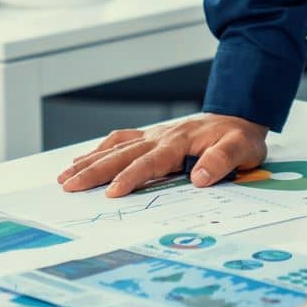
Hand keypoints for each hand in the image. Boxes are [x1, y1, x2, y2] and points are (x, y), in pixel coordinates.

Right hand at [57, 113, 268, 196]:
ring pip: (115, 147)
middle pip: (121, 154)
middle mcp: (160, 136)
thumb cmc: (238, 136)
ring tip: (65, 175)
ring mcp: (153, 134)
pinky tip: (85, 158)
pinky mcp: (151, 135)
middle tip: (69, 186)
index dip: (129, 178)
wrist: (238, 114)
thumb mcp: (241, 148)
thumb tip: (200, 178)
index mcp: (178, 143)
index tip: (110, 192)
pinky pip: (120, 140)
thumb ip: (222, 161)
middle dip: (93, 171)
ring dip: (89, 161)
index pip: (148, 163)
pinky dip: (100, 149)